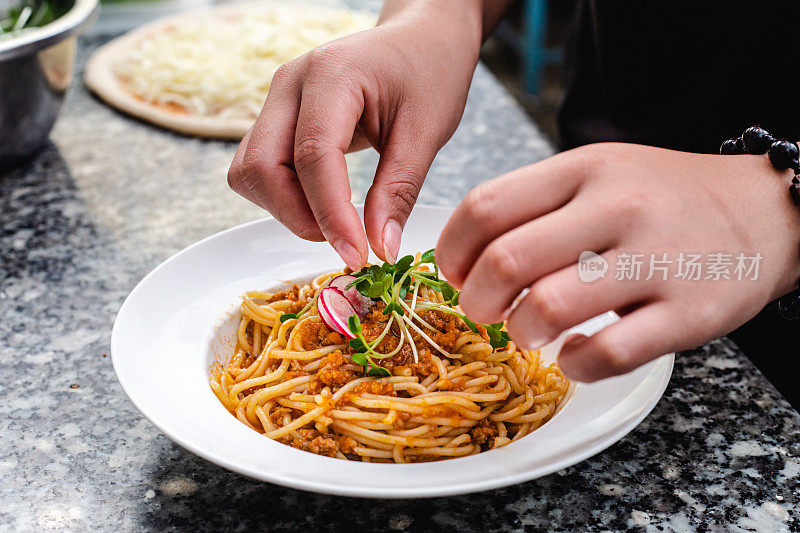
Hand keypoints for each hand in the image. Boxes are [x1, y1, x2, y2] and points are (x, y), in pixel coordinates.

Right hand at [227, 1, 482, 269]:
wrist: (419, 40)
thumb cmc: (429, 72)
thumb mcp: (427, 131)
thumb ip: (399, 191)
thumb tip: (380, 248)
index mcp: (331, 74)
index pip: (313, 155)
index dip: (331, 215)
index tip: (358, 255)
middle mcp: (290, 84)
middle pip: (261, 167)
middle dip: (299, 216)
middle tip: (348, 238)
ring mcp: (277, 99)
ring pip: (251, 173)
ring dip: (288, 210)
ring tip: (339, 218)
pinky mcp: (277, 117)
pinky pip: (259, 169)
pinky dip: (285, 198)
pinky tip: (325, 201)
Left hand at [437, 143, 799, 380]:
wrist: (763, 211)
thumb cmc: (661, 196)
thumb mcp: (596, 173)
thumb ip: (533, 205)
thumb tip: (464, 260)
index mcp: (583, 169)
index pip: (485, 207)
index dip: (451, 253)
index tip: (455, 275)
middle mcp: (618, 207)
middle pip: (507, 260)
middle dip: (475, 301)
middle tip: (482, 313)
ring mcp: (657, 260)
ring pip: (551, 307)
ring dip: (520, 333)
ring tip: (527, 332)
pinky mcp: (690, 313)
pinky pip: (608, 353)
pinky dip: (575, 364)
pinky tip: (575, 354)